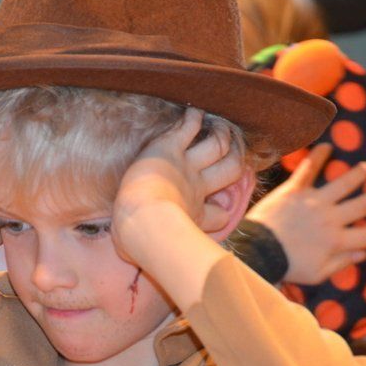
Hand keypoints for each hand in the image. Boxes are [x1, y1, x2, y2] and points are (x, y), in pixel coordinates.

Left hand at [112, 108, 243, 261]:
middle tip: (234, 153)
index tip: (218, 210)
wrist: (143, 223)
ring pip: (216, 145)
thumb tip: (131, 254)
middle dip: (234, 160)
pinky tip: (194, 111)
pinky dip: (193, 118)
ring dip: (220, 135)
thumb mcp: (149, 251)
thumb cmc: (140, 241)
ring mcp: (186, 166)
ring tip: (221, 128)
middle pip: (229, 169)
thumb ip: (147, 248)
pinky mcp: (170, 148)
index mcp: (195, 215)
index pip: (219, 215)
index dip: (221, 212)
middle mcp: (197, 188)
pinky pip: (188, 127)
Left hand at [246, 144, 365, 284]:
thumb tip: (364, 254)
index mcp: (337, 241)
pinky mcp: (294, 190)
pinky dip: (317, 156)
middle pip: (362, 205)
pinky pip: (308, 170)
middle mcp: (330, 219)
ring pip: (343, 184)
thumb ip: (341, 263)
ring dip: (357, 174)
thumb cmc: (286, 265)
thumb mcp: (317, 274)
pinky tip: (326, 146)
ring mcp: (313, 202)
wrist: (258, 251)